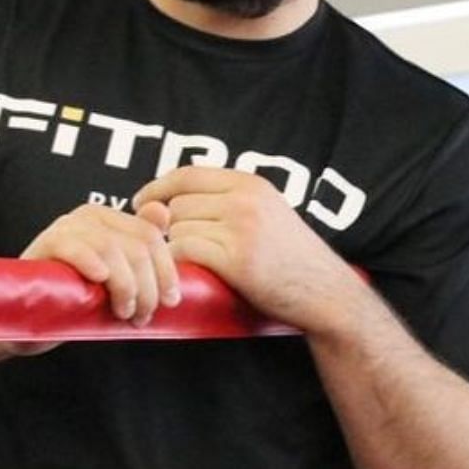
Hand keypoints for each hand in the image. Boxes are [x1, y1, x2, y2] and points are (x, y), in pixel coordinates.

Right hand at [21, 200, 179, 327]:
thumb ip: (142, 252)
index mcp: (110, 219)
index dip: (166, 270)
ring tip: (124, 312)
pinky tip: (100, 280)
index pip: (151, 235)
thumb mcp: (119, 280)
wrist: (32, 317)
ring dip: (125, 286)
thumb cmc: (77, 297)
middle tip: (143, 315)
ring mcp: (65, 227)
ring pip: (112, 249)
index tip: (171, 301)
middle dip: (147, 286)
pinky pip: (74, 247)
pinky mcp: (44, 243)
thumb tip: (165, 214)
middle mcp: (89, 216)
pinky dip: (91, 263)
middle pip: (136, 245)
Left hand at [134, 166, 362, 331]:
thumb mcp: (264, 214)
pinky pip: (185, 250)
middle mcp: (245, 200)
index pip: (187, 174)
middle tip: (180, 247)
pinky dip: (181, 262)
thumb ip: (221, 202)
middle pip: (176, 204)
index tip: (141, 202)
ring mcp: (241, 228)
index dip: (157, 187)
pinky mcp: (236, 258)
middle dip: (170, 226)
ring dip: (178, 247)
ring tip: (199, 263)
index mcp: (251, 184)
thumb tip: (158, 204)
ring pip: (178, 228)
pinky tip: (194, 273)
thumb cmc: (290, 259)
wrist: (327, 294)